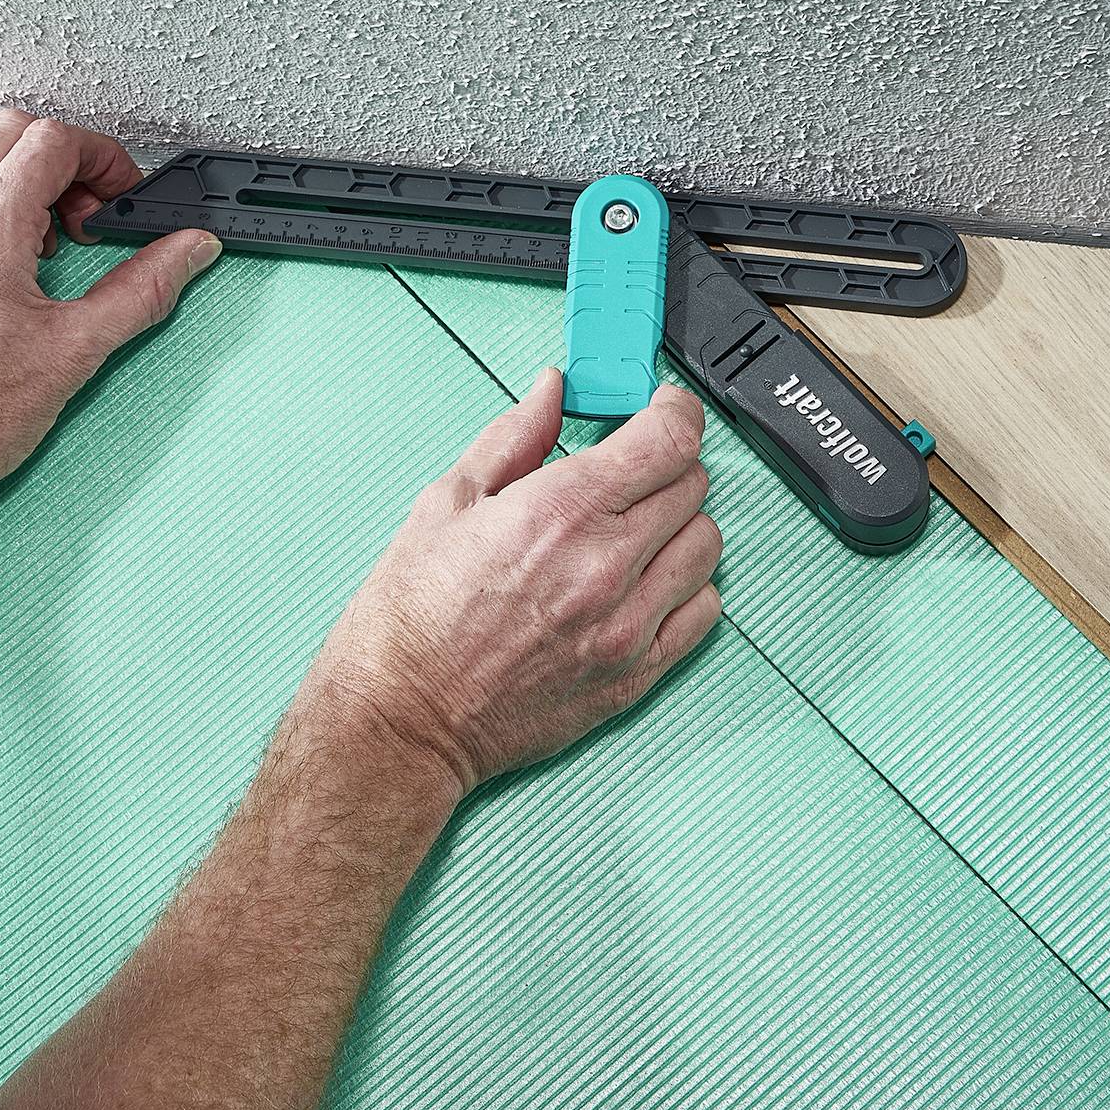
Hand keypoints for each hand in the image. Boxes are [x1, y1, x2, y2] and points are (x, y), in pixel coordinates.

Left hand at [0, 108, 219, 548]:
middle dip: (63, 159)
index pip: (53, 141)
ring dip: (15, 166)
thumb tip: (187, 252)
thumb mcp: (74, 354)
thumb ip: (141, 290)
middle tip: (88, 218)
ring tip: (43, 227)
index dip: (103, 160)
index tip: (119, 199)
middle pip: (11, 129)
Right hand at [286, 370, 722, 798]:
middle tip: (629, 470)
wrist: (403, 718)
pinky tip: (645, 582)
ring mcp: (627, 625)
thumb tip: (552, 391)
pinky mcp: (635, 674)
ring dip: (681, 524)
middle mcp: (606, 566)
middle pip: (692, 485)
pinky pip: (705, 612)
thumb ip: (513, 438)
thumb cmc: (410, 618)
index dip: (674, 411)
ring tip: (636, 529)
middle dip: (666, 464)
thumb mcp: (446, 503)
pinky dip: (688, 588)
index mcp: (559, 512)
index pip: (669, 440)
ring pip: (707, 545)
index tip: (662, 409)